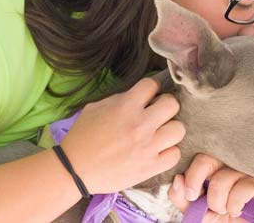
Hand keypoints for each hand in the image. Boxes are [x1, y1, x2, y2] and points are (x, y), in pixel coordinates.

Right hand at [60, 77, 185, 193]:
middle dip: (166, 106)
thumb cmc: (82, 136)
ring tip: (160, 133)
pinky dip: (169, 152)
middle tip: (157, 114)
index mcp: (125, 106)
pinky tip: (158, 151)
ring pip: (179, 129)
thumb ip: (119, 99)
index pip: (152, 84)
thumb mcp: (95, 107)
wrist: (75, 169)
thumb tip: (139, 97)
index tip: (147, 96)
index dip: (151, 88)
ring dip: (170, 129)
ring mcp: (148, 147)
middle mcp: (140, 125)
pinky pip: (175, 154)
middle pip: (172, 104)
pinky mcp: (150, 167)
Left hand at [168, 154, 253, 222]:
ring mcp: (243, 172)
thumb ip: (180, 195)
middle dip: (197, 182)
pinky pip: (243, 188)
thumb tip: (178, 179)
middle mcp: (226, 164)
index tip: (190, 195)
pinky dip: (234, 205)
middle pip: (206, 159)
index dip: (190, 176)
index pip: (195, 157)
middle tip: (203, 202)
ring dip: (217, 202)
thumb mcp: (192, 208)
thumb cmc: (217, 217)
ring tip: (222, 209)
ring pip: (222, 178)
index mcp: (209, 166)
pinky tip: (236, 211)